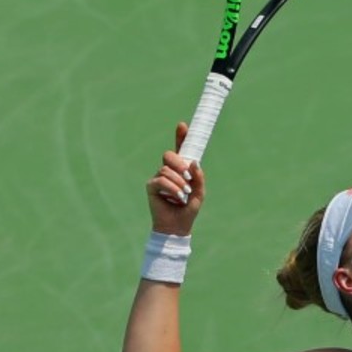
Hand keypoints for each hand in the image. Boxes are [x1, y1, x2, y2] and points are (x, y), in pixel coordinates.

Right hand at [146, 122, 205, 236]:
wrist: (178, 226)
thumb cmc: (188, 209)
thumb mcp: (199, 192)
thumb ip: (198, 177)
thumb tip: (193, 162)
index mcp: (181, 170)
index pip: (180, 150)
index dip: (181, 137)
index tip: (182, 125)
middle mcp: (169, 171)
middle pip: (169, 155)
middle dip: (179, 163)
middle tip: (188, 175)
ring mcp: (158, 178)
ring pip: (167, 169)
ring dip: (179, 181)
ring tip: (184, 194)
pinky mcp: (151, 186)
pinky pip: (161, 180)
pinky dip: (172, 188)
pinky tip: (177, 197)